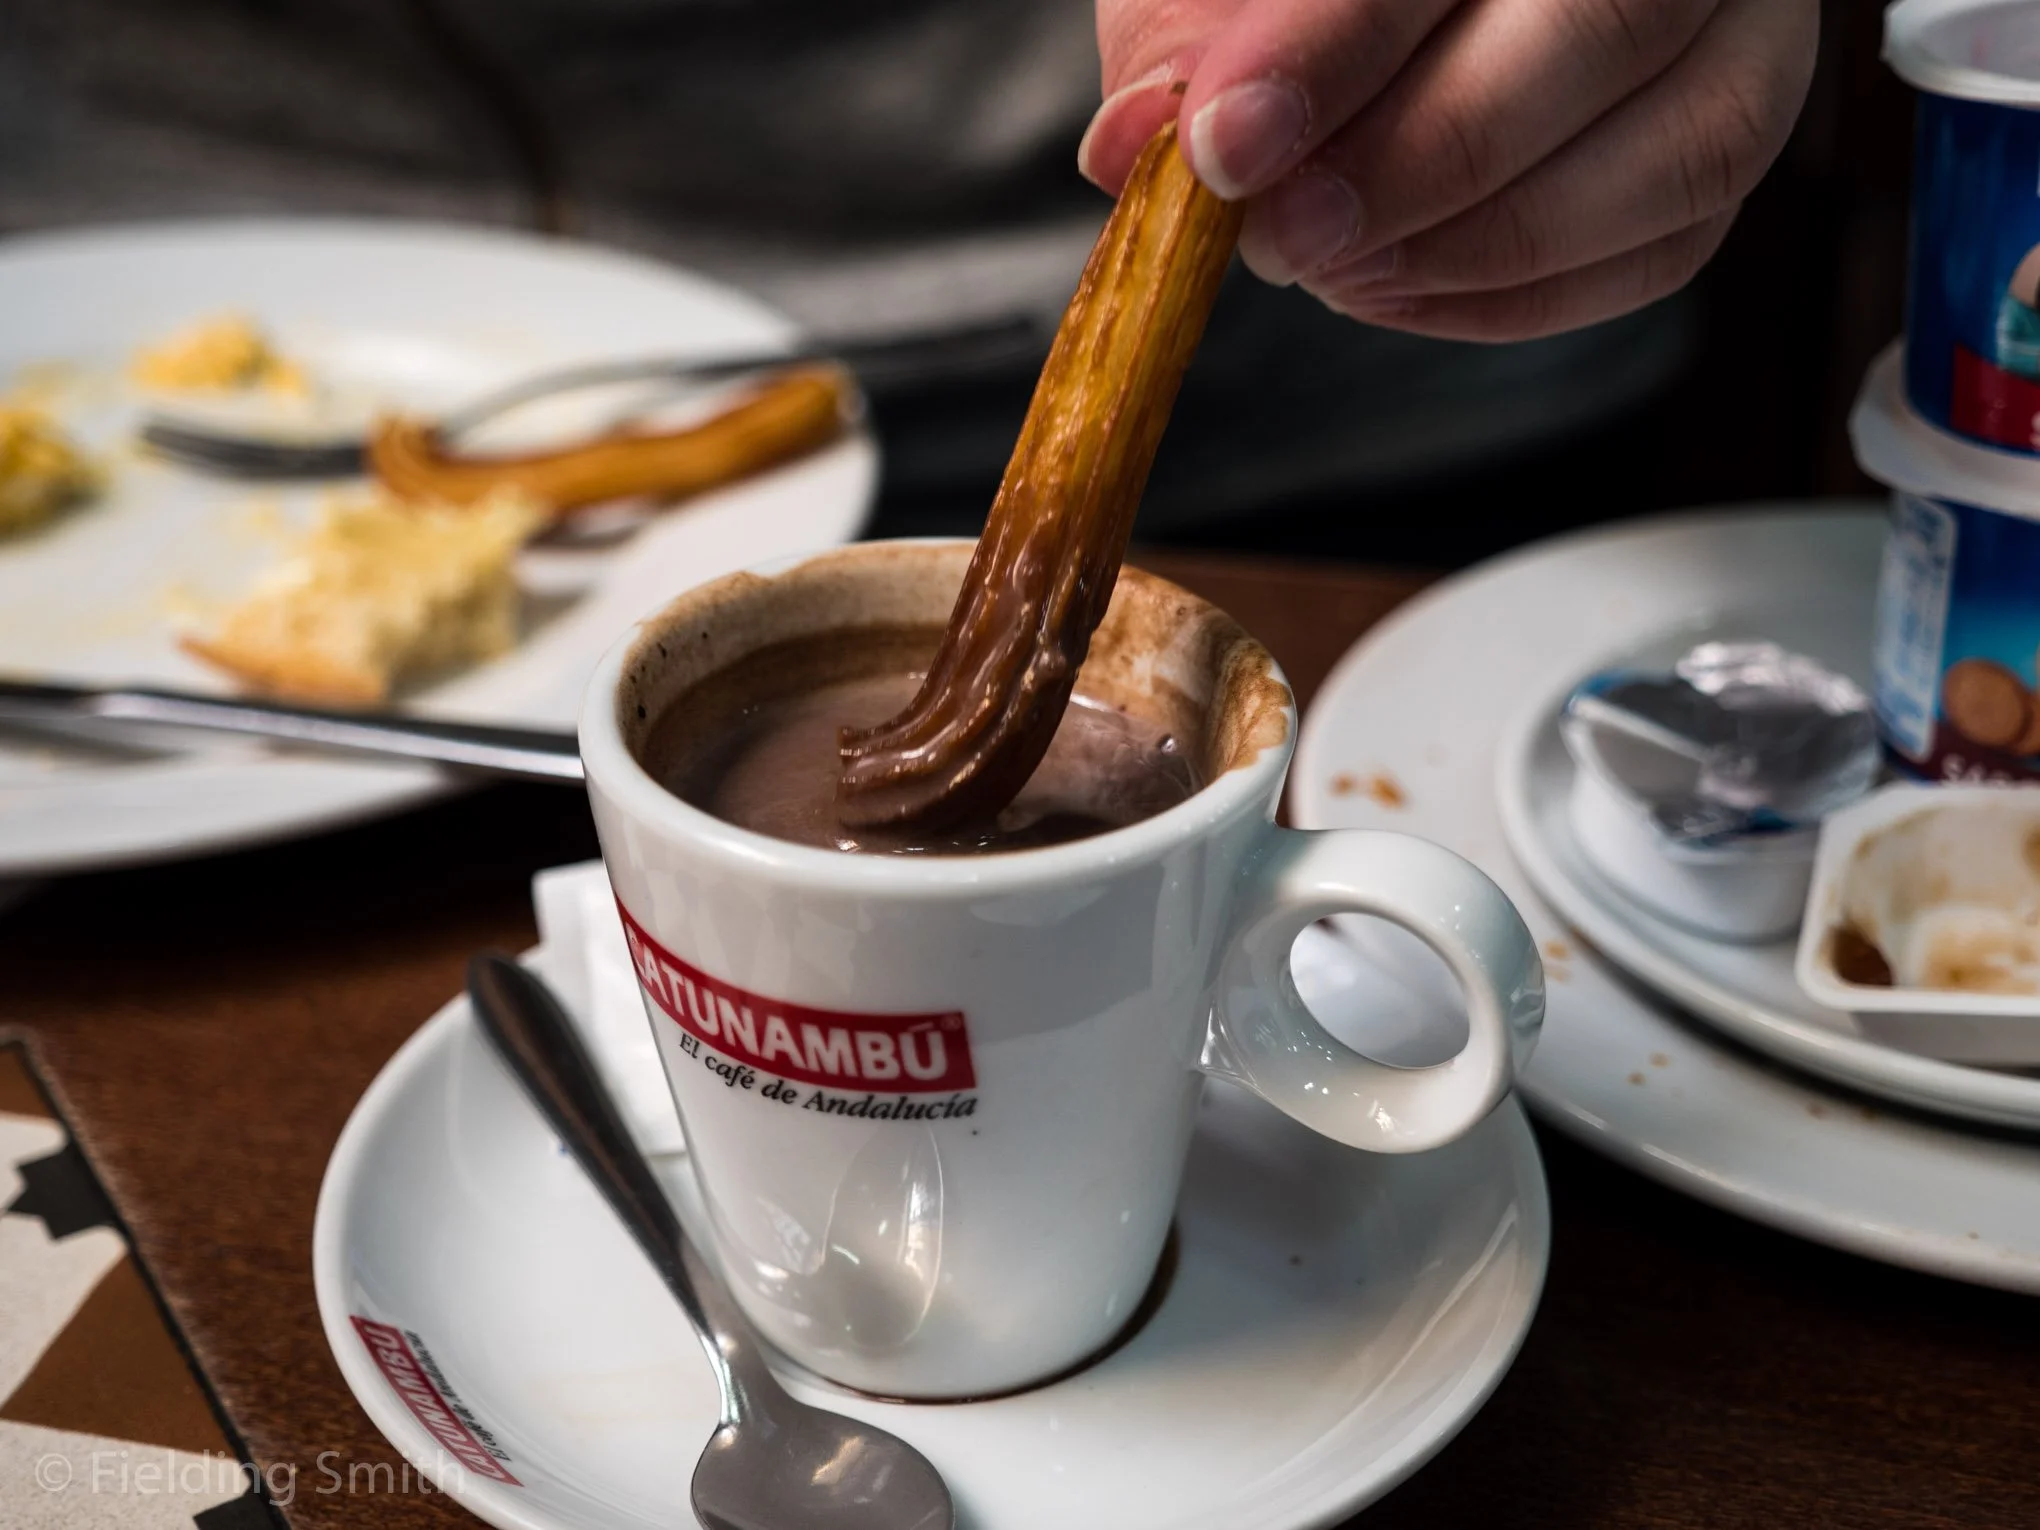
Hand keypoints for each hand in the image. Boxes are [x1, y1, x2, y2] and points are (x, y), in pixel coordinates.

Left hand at [1081, 0, 1817, 340]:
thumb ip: (1181, 36)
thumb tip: (1138, 146)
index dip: (1337, 47)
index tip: (1226, 148)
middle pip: (1603, 26)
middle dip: (1419, 161)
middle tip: (1279, 238)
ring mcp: (1739, 20)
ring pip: (1683, 150)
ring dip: (1480, 248)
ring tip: (1329, 267)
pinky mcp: (1734, 123)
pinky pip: (1671, 242)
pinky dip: (1517, 294)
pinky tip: (1391, 289)